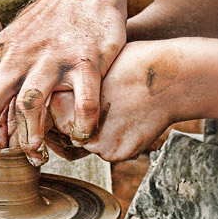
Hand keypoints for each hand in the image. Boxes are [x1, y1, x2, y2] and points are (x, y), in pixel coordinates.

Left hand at [0, 0, 125, 180]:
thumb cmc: (49, 24)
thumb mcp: (14, 47)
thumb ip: (3, 83)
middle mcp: (18, 57)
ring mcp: (52, 58)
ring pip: (31, 106)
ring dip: (31, 139)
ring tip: (36, 158)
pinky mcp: (86, 59)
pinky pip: (82, 102)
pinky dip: (81, 124)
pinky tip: (82, 135)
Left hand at [49, 40, 186, 161]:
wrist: (169, 77)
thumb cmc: (131, 64)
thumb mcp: (92, 68)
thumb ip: (72, 89)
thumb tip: (59, 104)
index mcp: (61, 102)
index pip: (48, 118)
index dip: (60, 112)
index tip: (71, 105)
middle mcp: (73, 128)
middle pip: (66, 135)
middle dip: (76, 127)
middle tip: (101, 110)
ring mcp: (95, 144)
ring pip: (88, 145)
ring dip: (97, 134)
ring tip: (120, 110)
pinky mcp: (116, 154)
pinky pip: (109, 151)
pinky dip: (117, 139)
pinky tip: (132, 120)